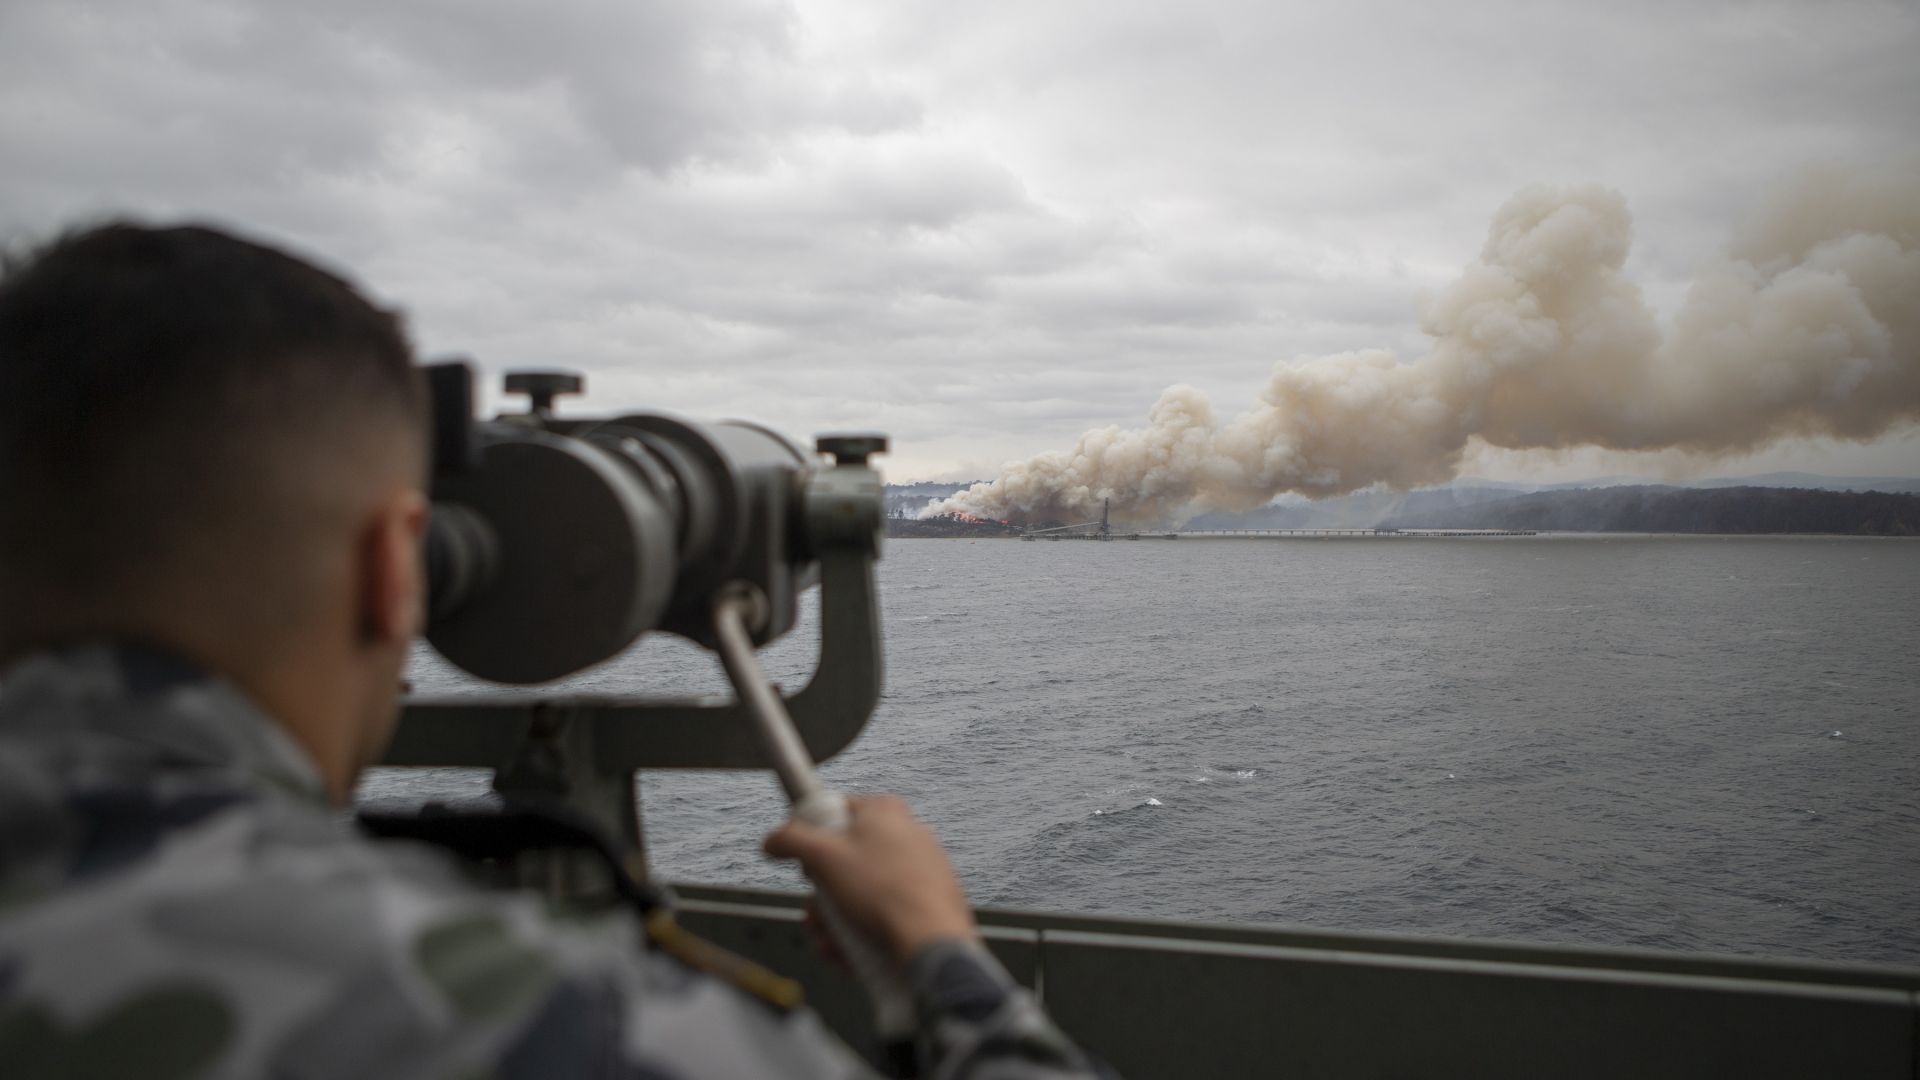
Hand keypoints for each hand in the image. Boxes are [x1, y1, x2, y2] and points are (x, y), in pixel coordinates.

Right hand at [764, 795, 977, 964]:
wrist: (932, 943)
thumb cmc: (884, 894)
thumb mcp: (824, 857)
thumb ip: (791, 840)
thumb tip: (772, 840)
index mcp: (885, 812)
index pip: (835, 813)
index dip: (813, 841)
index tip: (807, 866)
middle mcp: (906, 836)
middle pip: (844, 863)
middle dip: (823, 899)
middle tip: (820, 914)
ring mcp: (919, 871)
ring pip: (860, 895)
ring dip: (837, 924)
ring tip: (833, 943)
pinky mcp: (926, 903)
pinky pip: (884, 915)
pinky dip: (863, 935)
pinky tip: (852, 954)